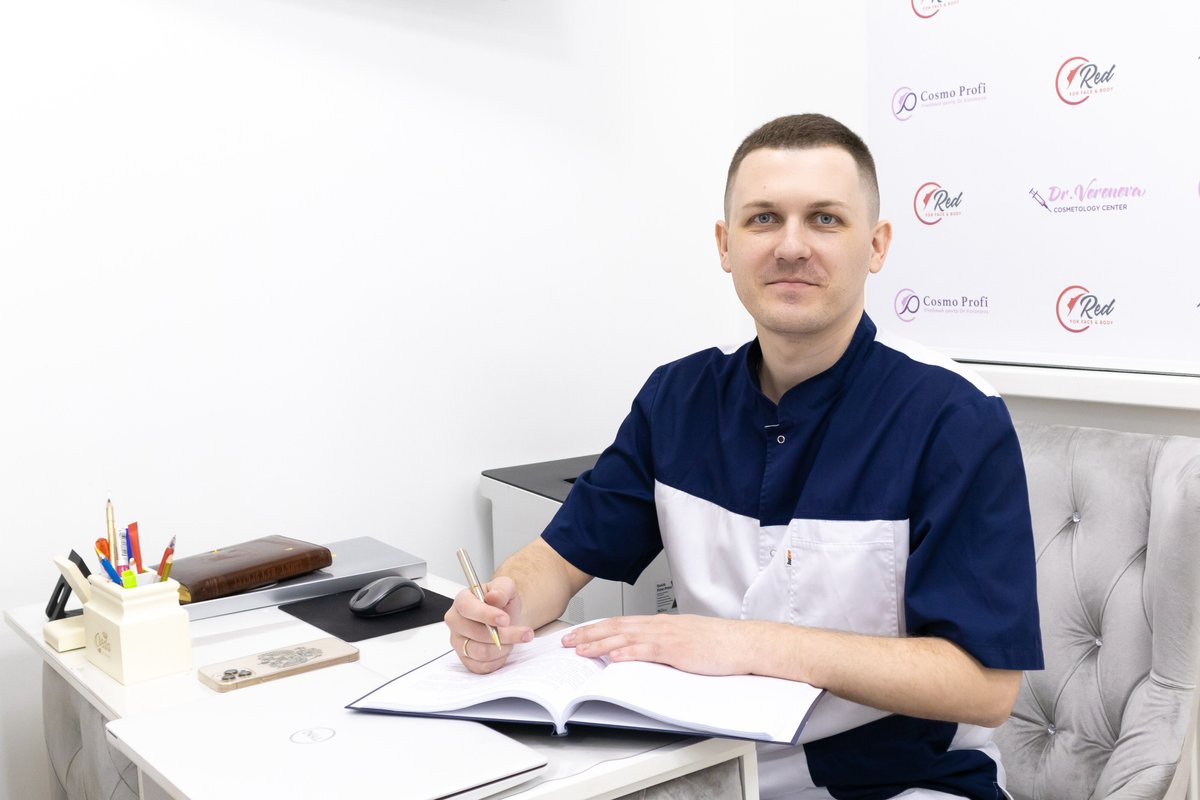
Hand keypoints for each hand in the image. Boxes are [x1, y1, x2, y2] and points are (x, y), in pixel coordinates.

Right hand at [443, 575, 533, 673]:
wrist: (506, 619)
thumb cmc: (502, 604)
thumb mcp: (506, 587)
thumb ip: (502, 588)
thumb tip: (494, 597)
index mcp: (462, 601)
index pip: (467, 608)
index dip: (486, 615)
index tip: (505, 619)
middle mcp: (456, 622)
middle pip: (476, 633)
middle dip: (505, 634)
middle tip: (525, 632)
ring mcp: (458, 642)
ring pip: (481, 652)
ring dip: (504, 647)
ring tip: (515, 638)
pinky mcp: (466, 660)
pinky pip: (483, 666)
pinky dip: (499, 659)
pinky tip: (506, 648)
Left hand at [561, 615, 749, 675]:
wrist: (742, 643)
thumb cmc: (718, 643)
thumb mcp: (684, 639)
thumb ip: (662, 644)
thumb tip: (642, 651)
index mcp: (660, 623)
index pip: (621, 623)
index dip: (596, 628)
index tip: (577, 634)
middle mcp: (660, 626)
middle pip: (616, 627)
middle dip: (588, 634)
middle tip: (566, 641)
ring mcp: (667, 637)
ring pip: (626, 637)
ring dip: (600, 643)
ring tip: (579, 649)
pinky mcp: (677, 650)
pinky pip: (647, 651)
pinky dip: (627, 652)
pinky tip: (612, 656)